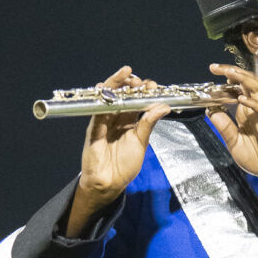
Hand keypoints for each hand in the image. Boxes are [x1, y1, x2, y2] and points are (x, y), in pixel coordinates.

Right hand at [67, 66, 168, 235]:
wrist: (109, 183)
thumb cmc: (124, 165)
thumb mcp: (140, 142)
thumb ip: (148, 124)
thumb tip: (163, 106)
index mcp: (129, 122)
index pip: (136, 101)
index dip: (143, 91)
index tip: (152, 85)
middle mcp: (116, 118)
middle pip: (122, 95)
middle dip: (130, 84)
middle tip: (139, 78)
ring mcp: (104, 121)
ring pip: (109, 98)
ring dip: (116, 85)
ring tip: (126, 74)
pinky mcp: (93, 128)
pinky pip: (97, 111)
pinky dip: (102, 100)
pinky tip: (106, 89)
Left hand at [207, 64, 257, 183]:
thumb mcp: (234, 144)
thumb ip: (224, 127)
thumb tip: (211, 111)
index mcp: (245, 113)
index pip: (236, 90)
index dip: (226, 80)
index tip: (213, 73)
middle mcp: (253, 110)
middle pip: (246, 83)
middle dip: (232, 72)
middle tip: (215, 67)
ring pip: (257, 90)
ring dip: (243, 79)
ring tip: (229, 73)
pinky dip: (252, 103)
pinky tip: (242, 98)